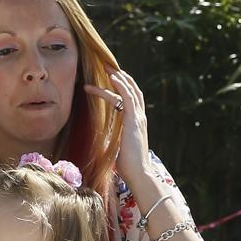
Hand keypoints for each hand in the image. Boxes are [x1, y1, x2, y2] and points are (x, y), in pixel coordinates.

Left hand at [84, 68, 150, 183]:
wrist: (138, 173)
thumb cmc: (128, 167)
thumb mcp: (116, 149)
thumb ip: (110, 141)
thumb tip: (100, 141)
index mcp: (136, 124)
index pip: (129, 100)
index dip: (119, 89)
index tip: (107, 81)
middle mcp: (139, 118)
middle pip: (132, 91)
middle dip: (120, 77)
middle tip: (106, 67)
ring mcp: (138, 118)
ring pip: (130, 91)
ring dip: (118, 77)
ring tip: (106, 67)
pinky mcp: (134, 120)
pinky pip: (128, 97)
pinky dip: (121, 85)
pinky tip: (112, 77)